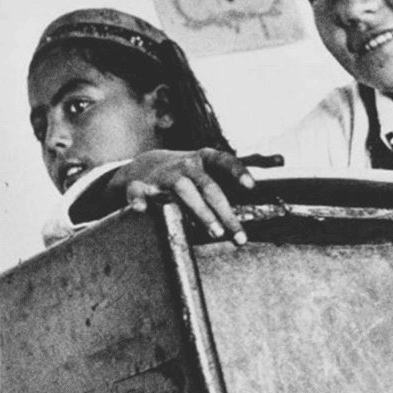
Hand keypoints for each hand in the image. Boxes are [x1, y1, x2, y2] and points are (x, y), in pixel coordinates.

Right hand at [111, 148, 254, 243]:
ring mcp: (164, 174)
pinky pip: (137, 191)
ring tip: (215, 231)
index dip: (238, 171)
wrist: (145, 165)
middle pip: (208, 186)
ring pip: (183, 190)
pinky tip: (141, 210)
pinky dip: (138, 199)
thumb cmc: (186, 177)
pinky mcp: (140, 184)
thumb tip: (255, 200)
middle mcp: (186, 164)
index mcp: (204, 159)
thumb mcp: (207, 173)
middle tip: (233, 232)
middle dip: (222, 211)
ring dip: (200, 211)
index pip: (224, 160)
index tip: (251, 186)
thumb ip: (226, 187)